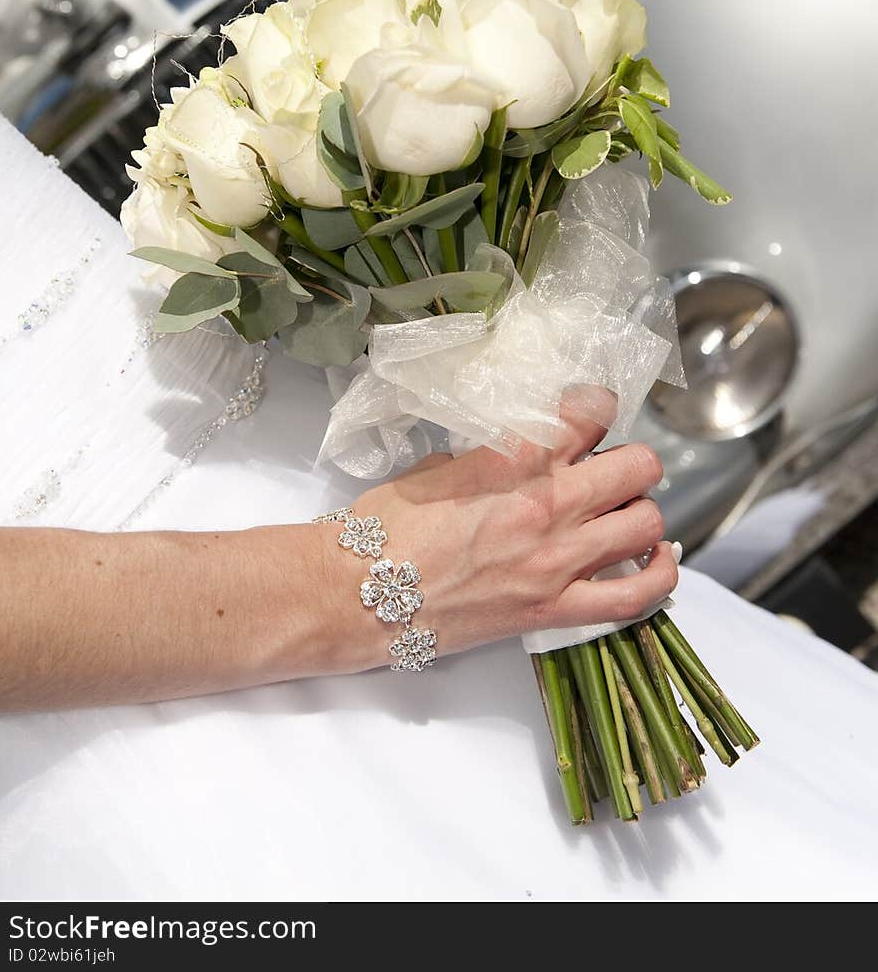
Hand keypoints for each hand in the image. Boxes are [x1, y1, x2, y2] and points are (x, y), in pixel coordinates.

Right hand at [316, 389, 676, 671]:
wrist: (358, 595)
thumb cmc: (386, 526)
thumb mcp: (440, 466)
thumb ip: (493, 456)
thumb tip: (521, 453)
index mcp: (514, 460)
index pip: (592, 412)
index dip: (600, 406)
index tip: (591, 415)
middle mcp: (547, 505)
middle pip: (639, 467)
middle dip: (632, 463)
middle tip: (610, 471)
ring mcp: (557, 562)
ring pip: (647, 524)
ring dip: (641, 514)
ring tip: (621, 516)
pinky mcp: (555, 610)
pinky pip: (635, 597)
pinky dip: (658, 577)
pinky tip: (654, 561)